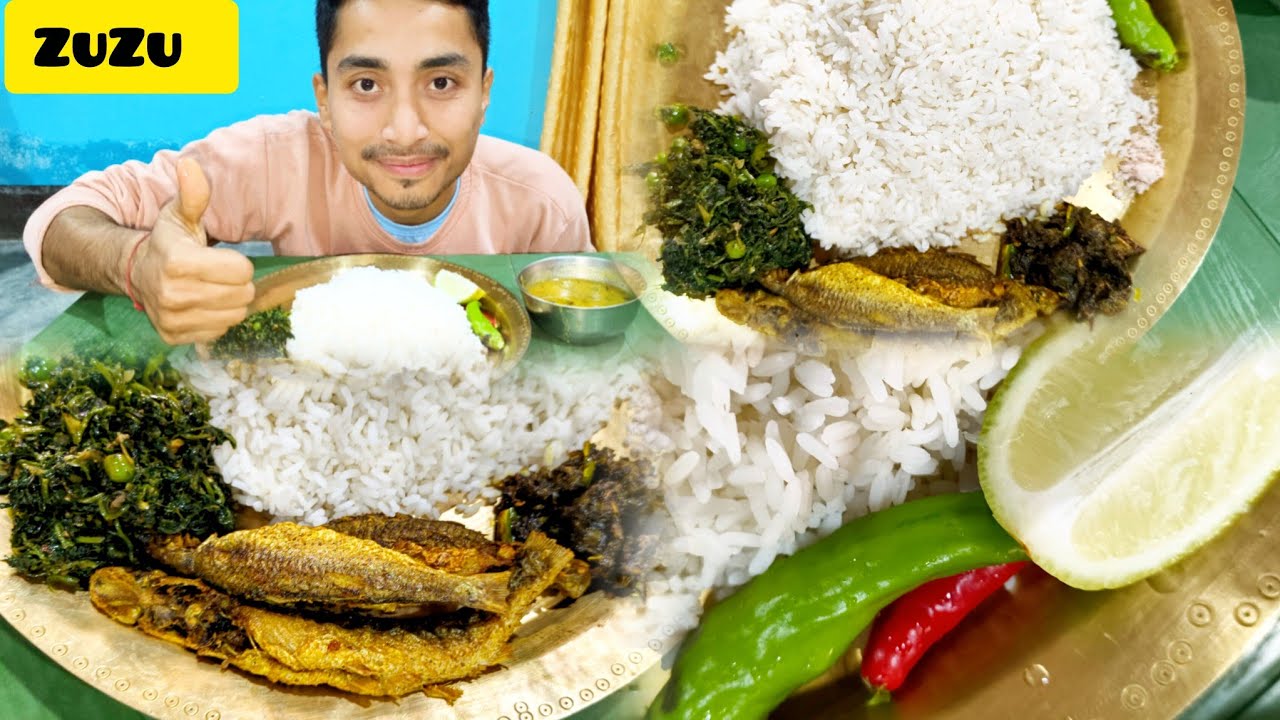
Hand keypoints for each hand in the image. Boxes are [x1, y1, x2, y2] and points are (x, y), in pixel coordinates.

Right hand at [128, 157, 254, 344]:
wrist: (136, 272)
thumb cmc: (167, 241)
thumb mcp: (179, 214)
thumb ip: (193, 195)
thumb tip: (190, 165)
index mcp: (177, 261)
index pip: (242, 271)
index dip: (238, 264)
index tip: (222, 259)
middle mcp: (171, 294)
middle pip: (241, 295)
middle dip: (237, 284)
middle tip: (218, 275)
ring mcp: (171, 319)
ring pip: (234, 316)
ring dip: (229, 303)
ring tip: (211, 289)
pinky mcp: (173, 337)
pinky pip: (218, 332)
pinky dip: (216, 320)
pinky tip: (201, 305)